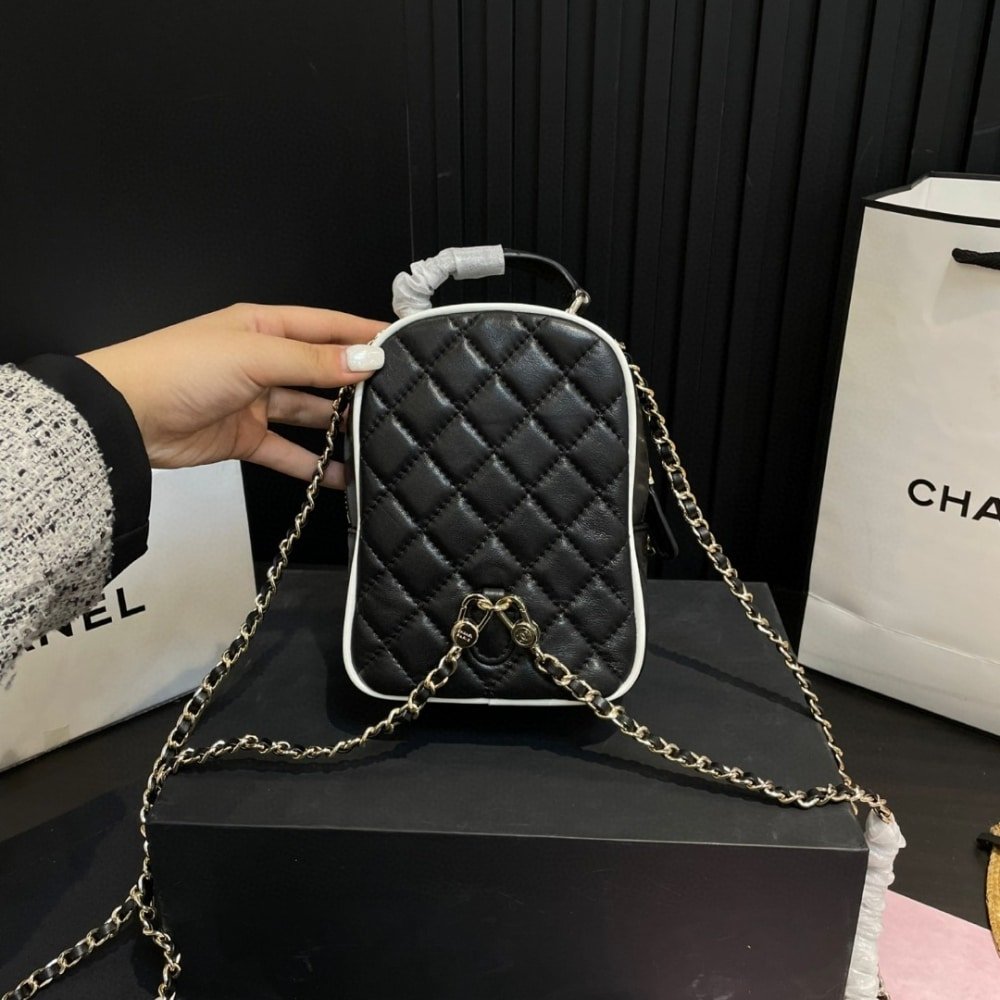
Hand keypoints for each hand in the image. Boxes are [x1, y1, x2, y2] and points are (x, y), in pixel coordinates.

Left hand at [79, 303, 385, 487]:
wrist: (124, 417)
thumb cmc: (176, 369)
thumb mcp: (254, 357)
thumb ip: (313, 362)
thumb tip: (365, 359)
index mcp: (264, 328)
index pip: (327, 327)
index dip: (364, 335)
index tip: (402, 345)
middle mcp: (262, 361)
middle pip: (322, 372)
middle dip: (355, 384)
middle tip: (395, 397)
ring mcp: (254, 400)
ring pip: (309, 413)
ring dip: (337, 427)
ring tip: (374, 438)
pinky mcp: (244, 437)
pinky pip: (288, 451)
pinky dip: (312, 465)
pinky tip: (339, 475)